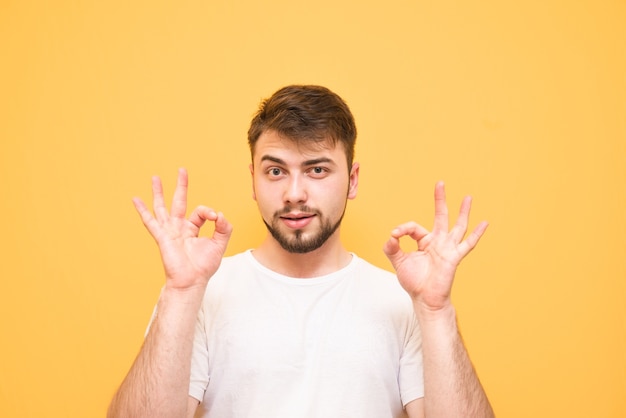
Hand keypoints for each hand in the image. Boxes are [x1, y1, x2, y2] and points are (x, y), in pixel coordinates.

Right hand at [132, 168, 232, 290]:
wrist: (191, 281)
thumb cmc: (203, 267)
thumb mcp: (219, 244)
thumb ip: (223, 228)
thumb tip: (219, 214)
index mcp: (192, 228)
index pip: (200, 212)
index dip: (208, 212)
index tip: (215, 217)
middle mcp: (179, 227)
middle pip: (179, 201)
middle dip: (181, 186)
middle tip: (182, 170)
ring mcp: (169, 231)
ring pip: (162, 207)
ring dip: (159, 192)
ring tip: (155, 177)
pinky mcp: (162, 236)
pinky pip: (150, 221)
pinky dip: (142, 210)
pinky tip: (135, 199)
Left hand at [383, 182, 487, 312]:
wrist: (425, 299)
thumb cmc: (414, 282)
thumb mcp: (399, 262)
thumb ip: (392, 249)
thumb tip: (390, 236)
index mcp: (424, 242)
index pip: (413, 228)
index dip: (402, 229)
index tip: (394, 235)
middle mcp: (438, 242)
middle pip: (440, 216)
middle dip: (440, 200)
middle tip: (440, 183)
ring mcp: (448, 248)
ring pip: (457, 226)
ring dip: (462, 211)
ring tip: (468, 197)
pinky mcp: (454, 257)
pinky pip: (468, 244)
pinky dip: (476, 234)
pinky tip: (484, 223)